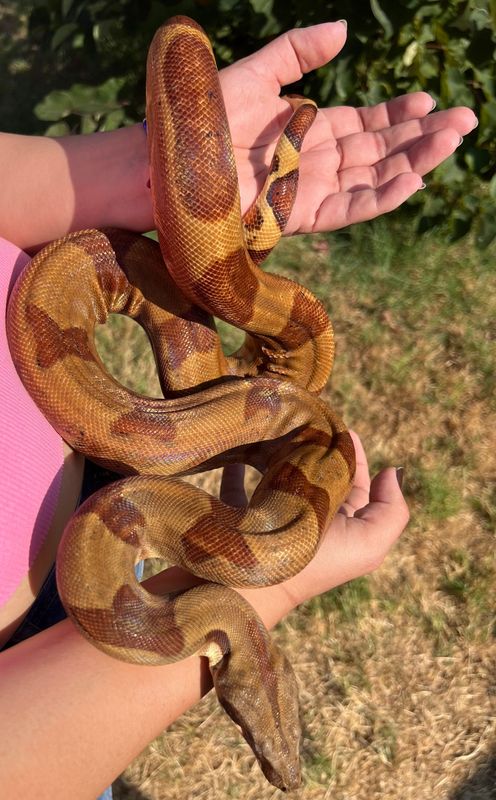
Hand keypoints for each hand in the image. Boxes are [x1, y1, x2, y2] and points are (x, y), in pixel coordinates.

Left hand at [220, 21, 477, 233]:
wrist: (170, 160)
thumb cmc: (204, 117)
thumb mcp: (257, 73)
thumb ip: (298, 52)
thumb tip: (344, 29)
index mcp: (310, 128)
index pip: (367, 124)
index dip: (399, 115)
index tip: (428, 102)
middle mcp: (316, 161)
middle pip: (380, 151)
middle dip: (422, 137)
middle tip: (465, 121)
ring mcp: (310, 190)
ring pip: (374, 178)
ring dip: (414, 162)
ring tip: (451, 142)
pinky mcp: (299, 215)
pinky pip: (349, 207)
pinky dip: (381, 197)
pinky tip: (413, 180)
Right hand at [220, 430, 408, 608]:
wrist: (260, 589)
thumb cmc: (316, 564)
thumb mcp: (370, 543)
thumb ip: (391, 509)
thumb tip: (392, 470)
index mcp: (342, 522)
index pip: (354, 479)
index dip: (353, 453)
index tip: (342, 428)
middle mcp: (311, 517)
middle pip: (318, 472)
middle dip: (317, 444)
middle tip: (309, 417)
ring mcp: (274, 515)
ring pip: (280, 472)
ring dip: (280, 449)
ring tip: (279, 424)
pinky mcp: (242, 513)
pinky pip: (236, 483)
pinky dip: (237, 466)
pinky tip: (240, 446)